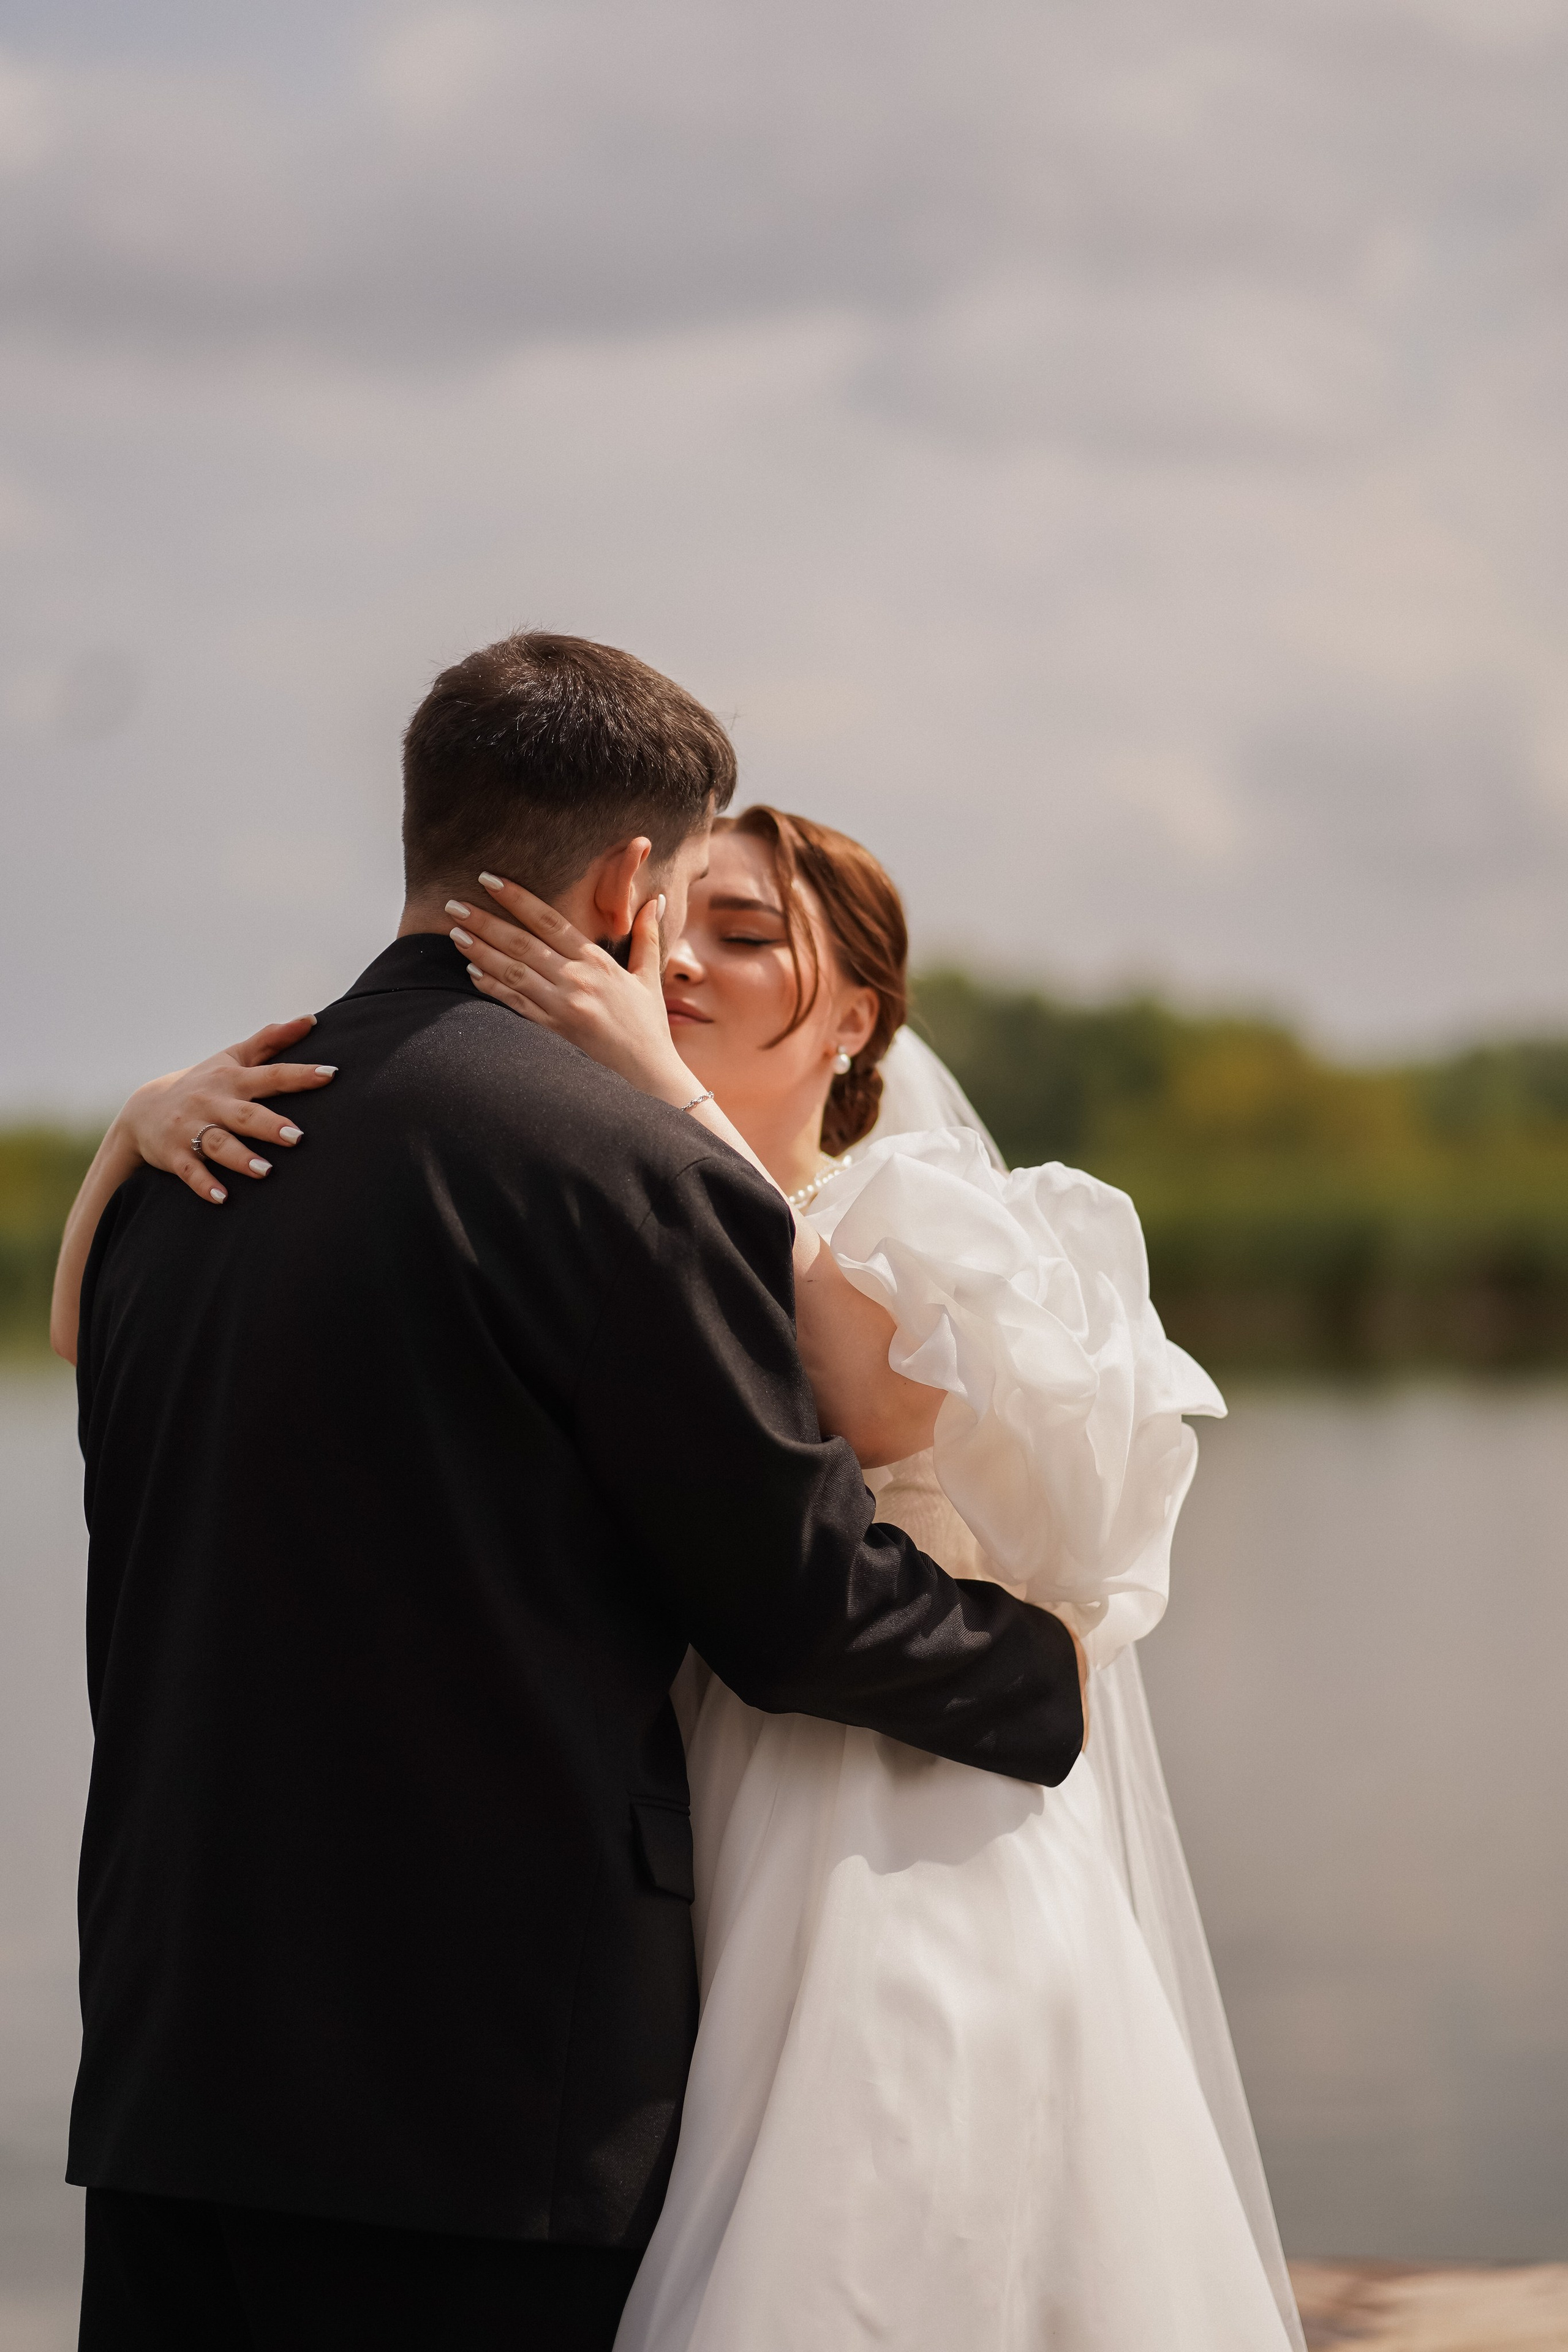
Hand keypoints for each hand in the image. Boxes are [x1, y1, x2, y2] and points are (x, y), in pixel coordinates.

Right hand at [116, 1017, 337, 1204]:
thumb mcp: (231, 1058)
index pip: (271, 1075)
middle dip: (268, 1125)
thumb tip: (311, 1019)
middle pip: (244, 1114)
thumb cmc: (203, 1083)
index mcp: (231, 1079)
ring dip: (240, 1158)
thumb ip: (270, 1040)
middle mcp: (212, 1103)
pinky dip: (204, 1185)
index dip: (300, 1075)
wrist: (143, 1111)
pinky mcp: (175, 1154)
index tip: (330, 1074)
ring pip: (218, 1144)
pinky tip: (222, 1197)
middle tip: (296, 1137)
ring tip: (265, 1171)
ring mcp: (191, 1129)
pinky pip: (190, 1171)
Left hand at [448, 876, 698, 1105]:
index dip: (518, 898)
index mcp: (598, 962)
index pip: (550, 921)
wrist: (649, 1075)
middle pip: (522, 943)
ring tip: (455, 932)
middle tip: (454, 904)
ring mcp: (562, 1007)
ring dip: (480, 950)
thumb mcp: (649, 978)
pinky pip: (514, 1004)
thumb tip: (655, 900)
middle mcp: (577, 980)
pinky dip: (491, 987)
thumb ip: (647, 936)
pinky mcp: (553, 1032)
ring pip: (512, 971)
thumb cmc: (647, 1028)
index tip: (490, 880)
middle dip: (486, 921)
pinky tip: (471, 971)